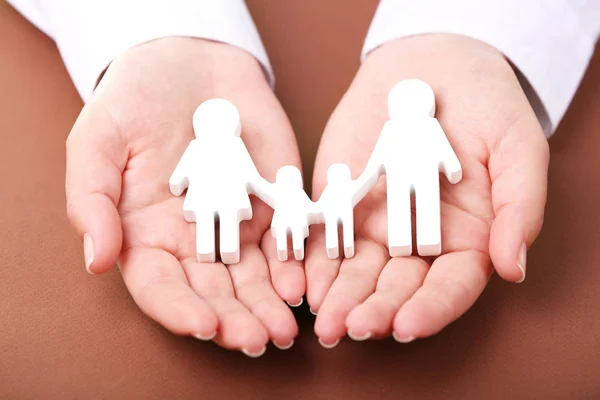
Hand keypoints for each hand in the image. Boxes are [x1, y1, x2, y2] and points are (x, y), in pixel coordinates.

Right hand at [65, 37, 303, 355]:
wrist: (189, 61)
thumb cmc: (133, 101)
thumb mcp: (97, 142)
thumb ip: (93, 200)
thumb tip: (97, 260)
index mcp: (147, 235)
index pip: (162, 287)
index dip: (181, 310)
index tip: (206, 325)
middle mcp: (193, 241)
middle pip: (214, 292)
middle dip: (237, 319)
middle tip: (260, 340)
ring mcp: (236, 225)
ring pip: (254, 278)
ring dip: (270, 305)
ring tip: (286, 327)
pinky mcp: (272, 203)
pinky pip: (286, 242)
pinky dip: (295, 265)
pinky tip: (302, 284)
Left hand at [305, 34, 548, 345]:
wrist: (434, 62)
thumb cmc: (488, 106)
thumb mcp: (518, 150)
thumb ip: (520, 209)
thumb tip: (514, 269)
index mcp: (466, 238)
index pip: (449, 285)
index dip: (431, 308)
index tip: (408, 326)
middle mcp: (418, 240)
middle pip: (397, 287)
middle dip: (375, 310)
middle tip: (353, 329)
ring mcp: (376, 223)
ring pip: (357, 271)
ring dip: (339, 296)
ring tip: (324, 320)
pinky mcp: (342, 201)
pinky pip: (325, 236)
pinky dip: (313, 259)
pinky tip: (302, 280)